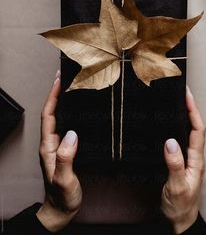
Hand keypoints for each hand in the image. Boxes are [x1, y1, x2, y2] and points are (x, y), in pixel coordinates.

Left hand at [36, 71, 81, 231]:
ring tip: (71, 87)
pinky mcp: (64, 149)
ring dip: (62, 101)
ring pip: (58, 117)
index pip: (48, 115)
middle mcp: (50, 143)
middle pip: (51, 112)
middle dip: (56, 93)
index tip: (59, 80)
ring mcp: (56, 145)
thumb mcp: (64, 179)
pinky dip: (70, 113)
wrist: (60, 210)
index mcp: (48, 146)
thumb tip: (72, 134)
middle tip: (65, 76)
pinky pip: (66, 125)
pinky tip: (77, 110)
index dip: (53, 96)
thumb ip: (66, 158)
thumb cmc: (62, 197)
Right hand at [161, 86, 205, 233]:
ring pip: (189, 132)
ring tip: (176, 102)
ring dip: (185, 116)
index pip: (197, 130)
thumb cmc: (180, 206)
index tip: (187, 94)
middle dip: (191, 107)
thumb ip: (175, 165)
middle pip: (195, 127)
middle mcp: (194, 157)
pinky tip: (169, 125)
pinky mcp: (181, 162)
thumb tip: (170, 142)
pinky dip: (177, 127)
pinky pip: (181, 140)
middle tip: (181, 92)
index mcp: (196, 161)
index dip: (193, 111)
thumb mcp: (177, 187)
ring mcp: (188, 160)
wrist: (179, 220)